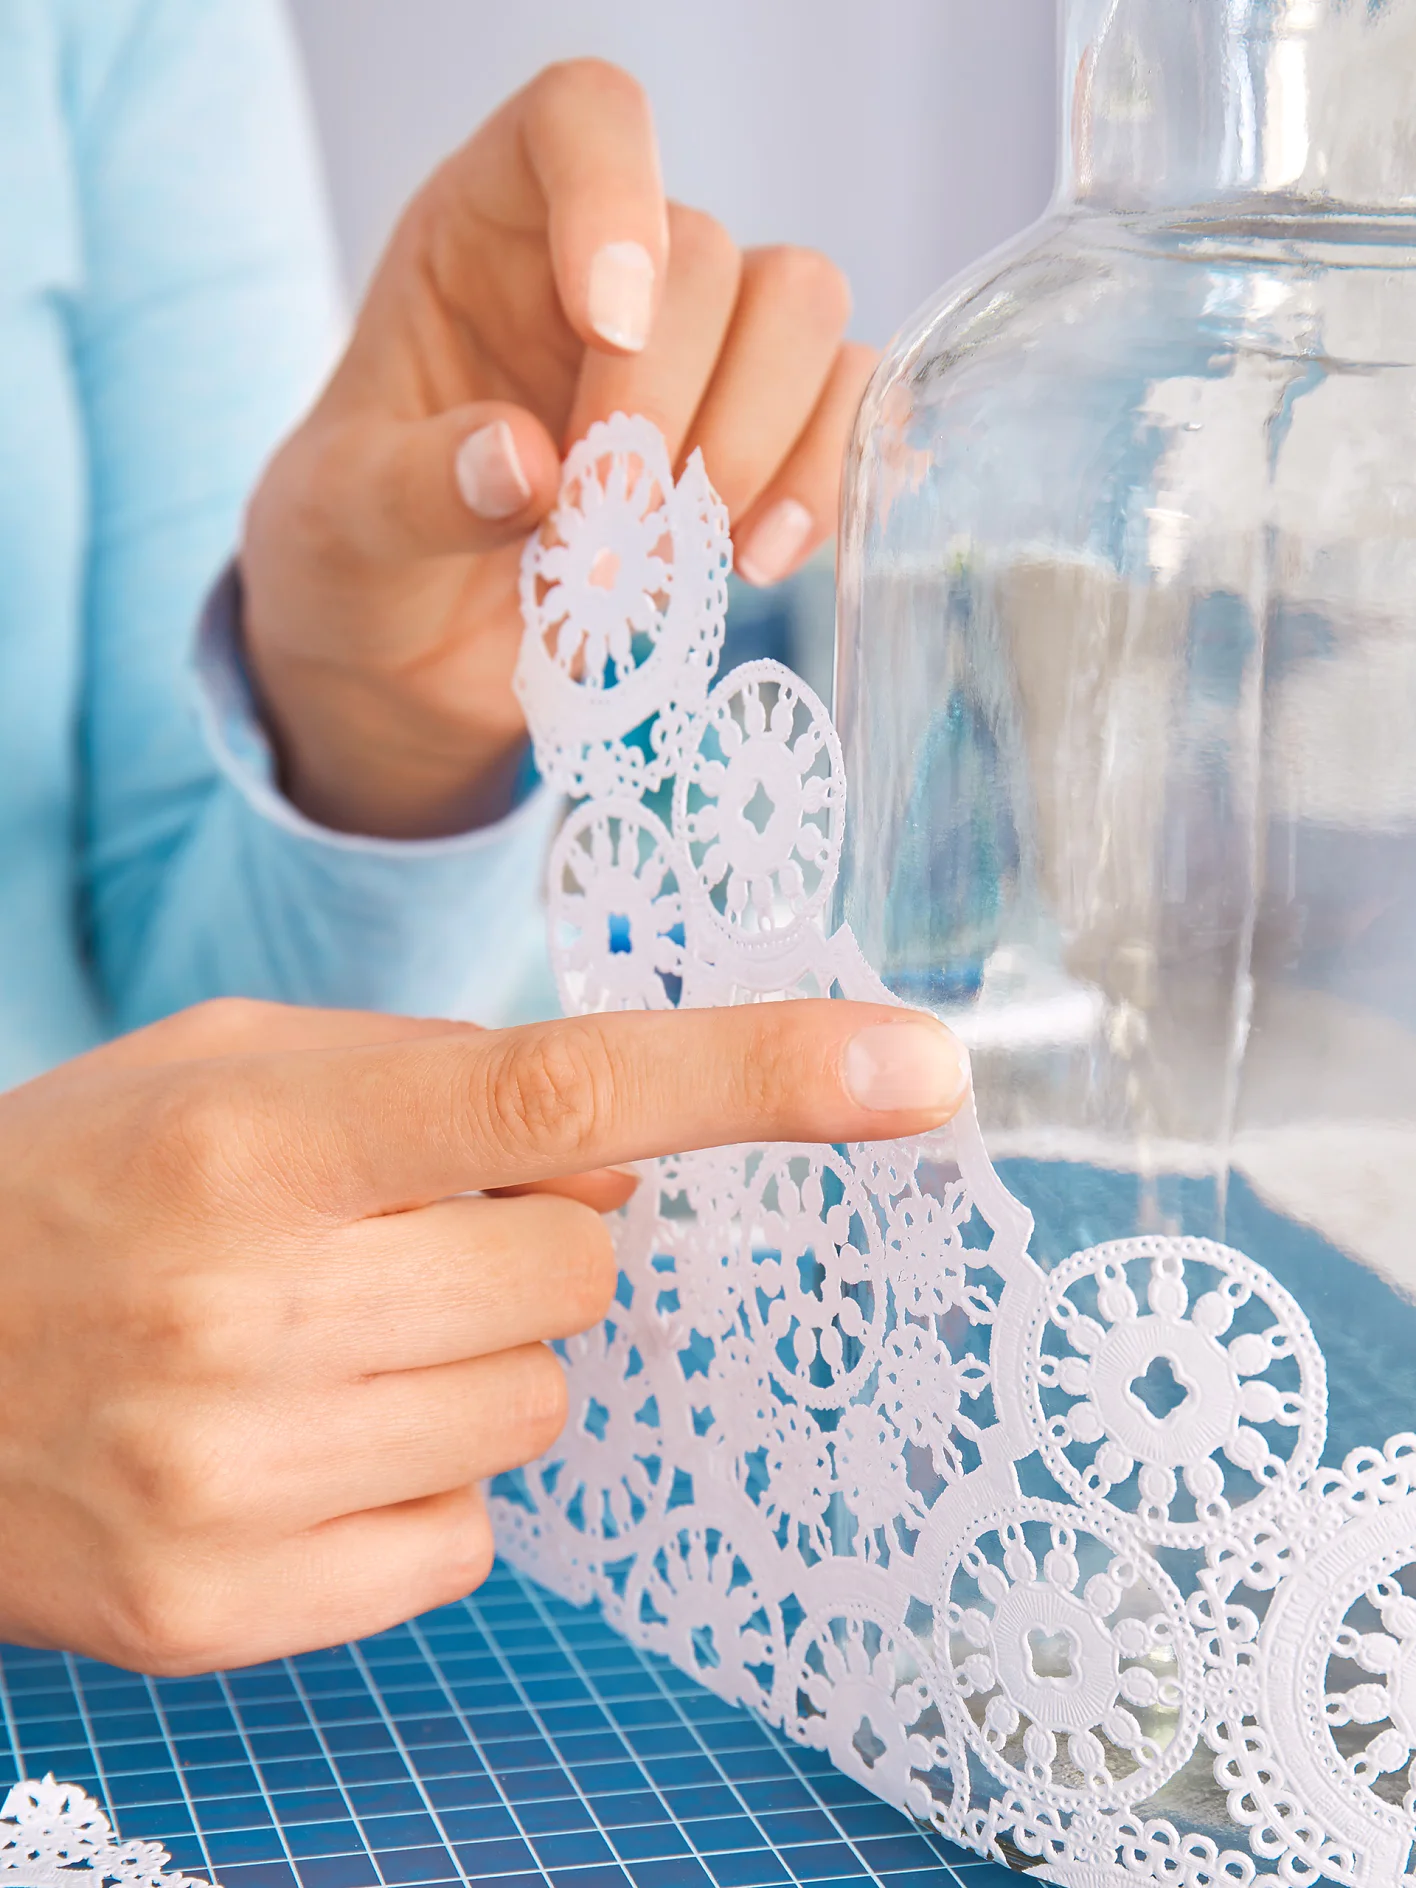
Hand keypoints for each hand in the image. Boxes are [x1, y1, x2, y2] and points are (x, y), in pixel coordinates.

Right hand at [0, 995, 966, 1671]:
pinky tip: (298, 1443)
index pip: (560, 1092)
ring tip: (327, 1339)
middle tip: (398, 1240)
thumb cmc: (81, 1186)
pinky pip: (463, 1542)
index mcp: (258, 1134)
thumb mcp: (232, 1068)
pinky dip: (415, 1487)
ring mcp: (232, 1477)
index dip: (759, 1076)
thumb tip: (623, 1160)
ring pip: (535, 1413)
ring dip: (471, 1366)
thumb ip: (437, 1082)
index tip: (917, 1068)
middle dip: (529, 1250)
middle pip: (579, 1277)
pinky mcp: (221, 1608)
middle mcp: (247, 1304)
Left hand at [240, 59, 874, 838]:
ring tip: (680, 553)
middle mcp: (611, 270)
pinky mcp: (763, 442)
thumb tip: (523, 466)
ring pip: (802, 313)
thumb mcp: (337, 527)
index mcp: (489, 234)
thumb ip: (412, 488)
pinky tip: (756, 561)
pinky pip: (848, 415)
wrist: (411, 662)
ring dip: (757, 440)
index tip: (603, 324)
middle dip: (669, 399)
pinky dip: (821, 485)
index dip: (615, 196)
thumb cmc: (361, 560)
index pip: (584, 121)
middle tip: (607, 521)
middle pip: (708, 254)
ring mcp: (702, 355)